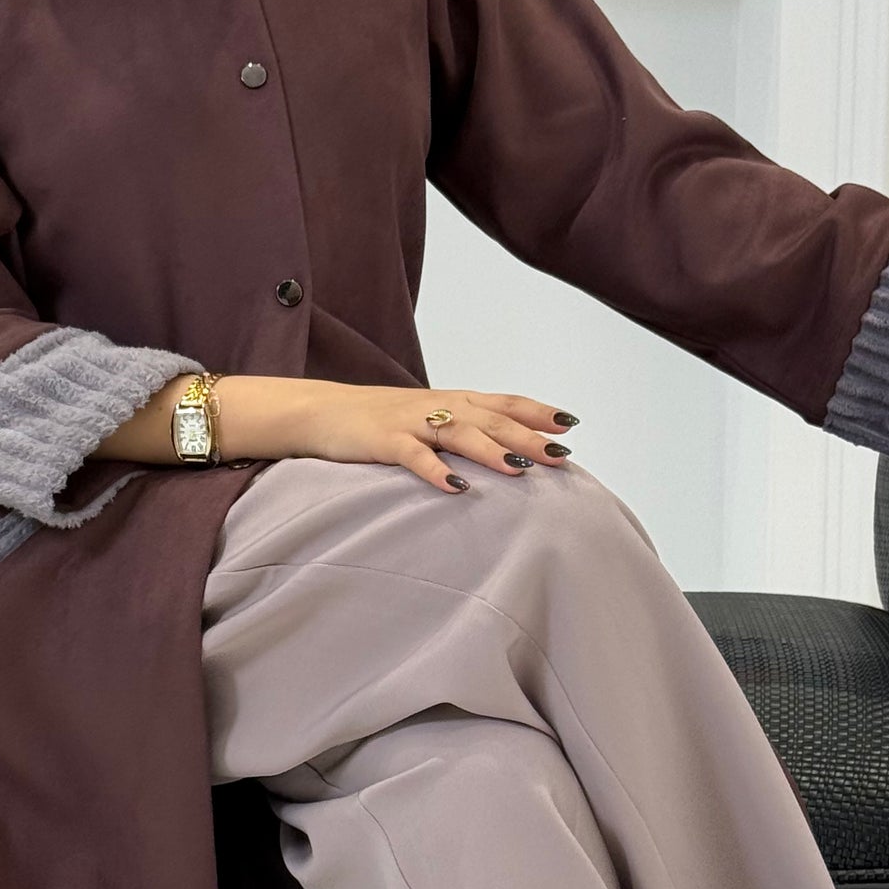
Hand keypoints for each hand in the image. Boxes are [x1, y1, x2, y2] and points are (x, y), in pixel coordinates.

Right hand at [214, 377, 579, 494]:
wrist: (318, 411)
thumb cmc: (376, 421)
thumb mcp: (424, 420)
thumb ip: (461, 431)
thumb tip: (504, 452)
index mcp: (450, 400)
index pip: (502, 402)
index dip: (536, 411)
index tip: (570, 424)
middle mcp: (435, 406)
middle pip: (490, 419)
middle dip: (528, 436)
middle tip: (561, 455)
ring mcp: (410, 422)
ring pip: (459, 433)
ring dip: (492, 451)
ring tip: (523, 469)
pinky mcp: (383, 440)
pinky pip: (414, 456)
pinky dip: (436, 471)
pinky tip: (457, 488)